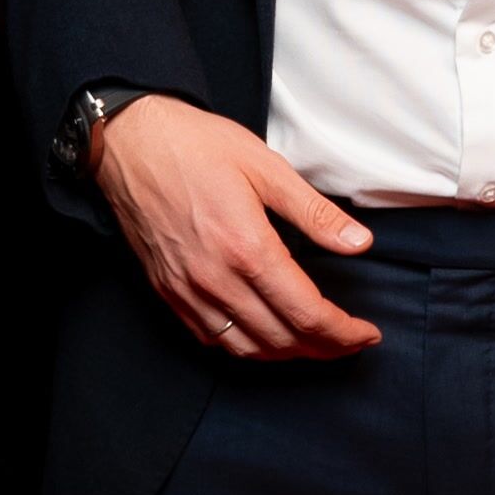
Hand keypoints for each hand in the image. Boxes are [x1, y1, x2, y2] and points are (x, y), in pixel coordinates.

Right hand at [92, 95, 380, 359]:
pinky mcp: (167, 290)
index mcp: (247, 247)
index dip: (344, 332)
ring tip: (315, 344)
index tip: (367, 334)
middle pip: (282, 339)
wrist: (128, 141)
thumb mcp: (266, 167)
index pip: (307, 313)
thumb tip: (360, 243)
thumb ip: (315, 213)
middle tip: (351, 342)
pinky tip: (264, 335)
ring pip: (246, 347)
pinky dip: (246, 347)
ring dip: (287, 354)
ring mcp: (187, 289)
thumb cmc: (195, 145)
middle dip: (325, 348)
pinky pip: (211, 337)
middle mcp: (216, 278)